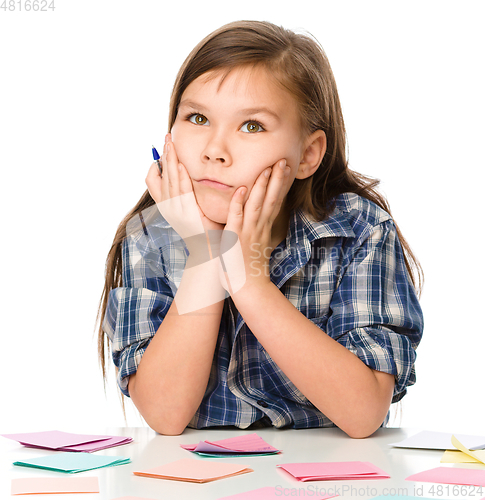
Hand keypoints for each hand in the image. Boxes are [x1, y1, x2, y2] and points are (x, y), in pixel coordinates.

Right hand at [146, 135, 223, 255]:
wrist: (206, 251)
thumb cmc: (203, 231)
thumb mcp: (191, 211)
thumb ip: (187, 196)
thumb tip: (187, 177)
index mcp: (167, 206)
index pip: (153, 181)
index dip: (155, 165)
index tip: (161, 151)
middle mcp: (168, 208)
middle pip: (161, 176)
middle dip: (164, 156)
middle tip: (167, 138)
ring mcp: (176, 212)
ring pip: (170, 181)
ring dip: (170, 161)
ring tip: (171, 144)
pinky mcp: (187, 215)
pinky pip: (182, 192)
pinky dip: (181, 177)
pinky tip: (182, 165)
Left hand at [219, 159, 290, 295]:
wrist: (249, 288)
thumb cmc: (250, 268)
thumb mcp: (258, 245)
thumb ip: (259, 230)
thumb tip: (261, 221)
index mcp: (264, 228)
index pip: (274, 201)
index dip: (279, 184)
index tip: (285, 168)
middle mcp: (259, 227)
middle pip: (271, 199)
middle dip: (277, 179)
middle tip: (282, 160)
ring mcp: (248, 232)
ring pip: (256, 204)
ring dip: (262, 185)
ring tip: (268, 168)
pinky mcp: (235, 238)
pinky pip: (237, 217)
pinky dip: (238, 203)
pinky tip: (241, 189)